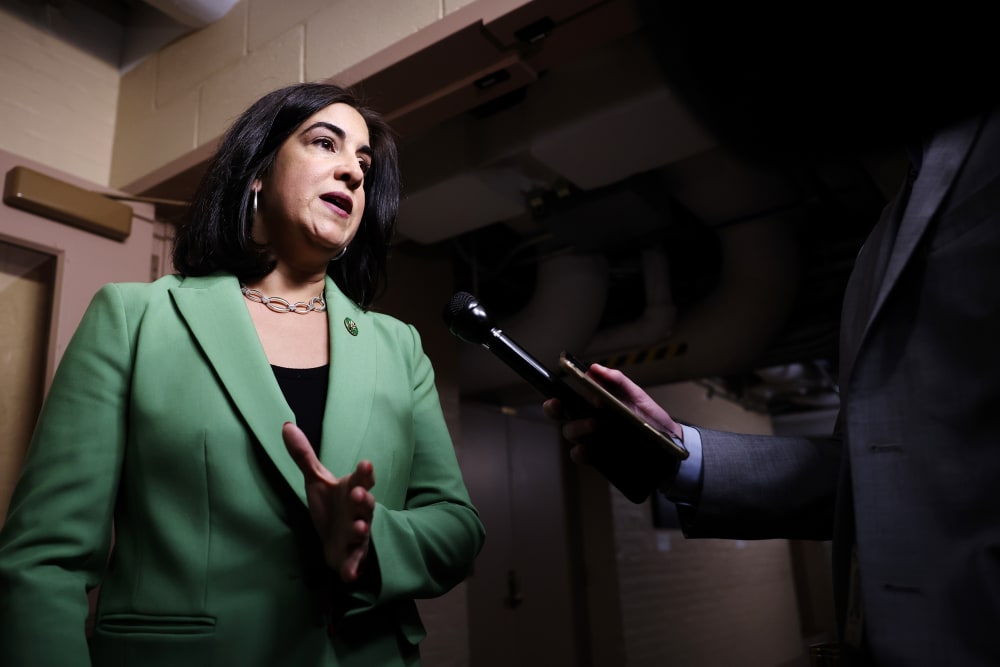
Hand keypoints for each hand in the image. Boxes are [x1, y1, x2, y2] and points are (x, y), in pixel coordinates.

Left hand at [282, 422, 375, 582]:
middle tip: (361, 493)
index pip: (363, 478)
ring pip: (362, 530)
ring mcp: (357, 533)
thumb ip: (303, 455)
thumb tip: (285, 425)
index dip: (365, 472)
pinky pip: (354, 562)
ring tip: (358, 526)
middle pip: (366, 503)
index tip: (365, 463)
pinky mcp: (352, 555)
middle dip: (364, 499)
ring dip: (361, 528)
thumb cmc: (331, 505)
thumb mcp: (316, 480)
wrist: (336, 540)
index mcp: (353, 489)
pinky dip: (353, 567)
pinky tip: (349, 574)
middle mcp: (359, 510)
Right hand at [542, 363, 682, 464]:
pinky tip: (586, 447)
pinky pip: (579, 455)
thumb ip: (617, 381)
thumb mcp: (636, 395)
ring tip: (595, 423)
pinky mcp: (599, 456)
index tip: (556, 394)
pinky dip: (579, 451)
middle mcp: (588, 420)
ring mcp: (592, 439)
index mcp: (594, 404)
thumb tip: (594, 368)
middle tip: (558, 405)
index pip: (568, 398)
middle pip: (561, 415)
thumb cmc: (649, 417)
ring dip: (577, 427)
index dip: (556, 395)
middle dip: (553, 409)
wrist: (669, 444)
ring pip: (570, 432)